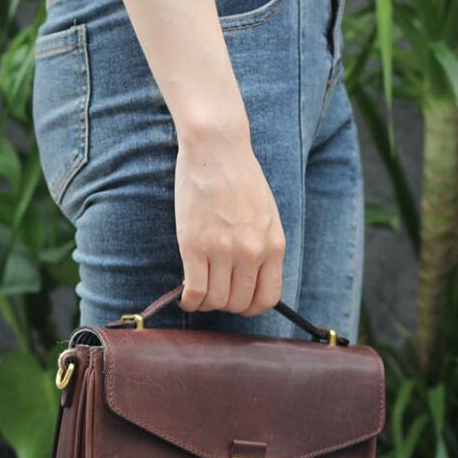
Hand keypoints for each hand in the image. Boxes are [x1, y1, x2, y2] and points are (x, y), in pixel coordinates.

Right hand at [174, 120, 285, 316]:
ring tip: (196, 293)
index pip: (267, 298)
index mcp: (273, 245)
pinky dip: (188, 302)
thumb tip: (251, 277)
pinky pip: (194, 292)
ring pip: (215, 302)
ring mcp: (222, 250)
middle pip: (239, 303)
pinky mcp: (194, 246)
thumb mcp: (267, 214)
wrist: (217, 149)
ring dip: (205, 304)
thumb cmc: (240, 177)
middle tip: (213, 292)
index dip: (250, 307)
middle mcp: (251, 252)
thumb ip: (263, 246)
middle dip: (225, 305)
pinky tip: (184, 297)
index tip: (238, 300)